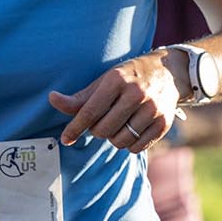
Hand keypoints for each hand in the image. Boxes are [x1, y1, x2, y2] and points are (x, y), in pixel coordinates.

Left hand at [49, 52, 182, 152]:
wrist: (169, 72)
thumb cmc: (128, 77)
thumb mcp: (104, 81)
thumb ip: (79, 97)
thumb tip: (52, 99)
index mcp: (117, 80)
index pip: (89, 112)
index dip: (74, 128)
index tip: (65, 139)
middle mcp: (136, 93)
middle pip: (103, 130)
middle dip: (97, 130)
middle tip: (102, 121)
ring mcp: (152, 109)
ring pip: (120, 141)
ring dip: (113, 138)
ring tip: (118, 125)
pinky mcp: (163, 123)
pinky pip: (137, 148)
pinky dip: (129, 144)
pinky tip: (131, 130)